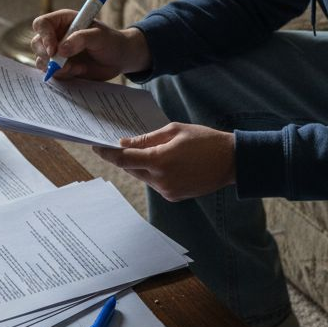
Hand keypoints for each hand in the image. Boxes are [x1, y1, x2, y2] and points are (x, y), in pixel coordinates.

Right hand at [30, 12, 149, 80]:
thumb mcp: (99, 36)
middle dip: (47, 56)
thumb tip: (60, 50)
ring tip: (76, 68)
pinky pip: (51, 73)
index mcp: (63, 21)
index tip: (54, 51)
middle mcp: (56, 35)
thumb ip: (81, 39)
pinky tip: (79, 71)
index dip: (44, 36)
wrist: (120, 58)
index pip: (41, 24)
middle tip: (63, 64)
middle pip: (37, 44)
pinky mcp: (61, 67)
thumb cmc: (111, 41)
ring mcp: (57, 52)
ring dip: (56, 68)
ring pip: (41, 60)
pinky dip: (62, 75)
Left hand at [94, 123, 235, 201]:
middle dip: (123, 157)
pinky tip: (162, 161)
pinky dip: (153, 172)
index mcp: (160, 160)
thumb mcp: (175, 130)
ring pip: (142, 176)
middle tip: (115, 145)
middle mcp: (161, 180)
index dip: (107, 153)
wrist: (232, 162)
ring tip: (144, 151)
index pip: (124, 159)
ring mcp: (167, 190)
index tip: (95, 146)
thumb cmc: (205, 140)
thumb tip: (125, 144)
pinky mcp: (173, 196)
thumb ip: (148, 138)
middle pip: (131, 169)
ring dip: (139, 165)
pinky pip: (155, 183)